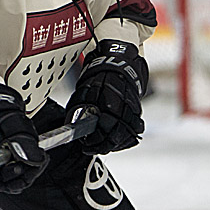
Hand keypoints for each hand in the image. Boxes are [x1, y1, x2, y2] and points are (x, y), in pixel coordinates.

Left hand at [65, 39, 147, 154]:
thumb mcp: (85, 89)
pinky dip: (127, 138)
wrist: (121, 62)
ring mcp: (134, 110)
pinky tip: (118, 141)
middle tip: (93, 147)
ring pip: (128, 135)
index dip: (95, 141)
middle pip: (117, 136)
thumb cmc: (102, 74)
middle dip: (104, 145)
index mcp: (111, 101)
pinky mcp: (138, 112)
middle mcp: (125, 108)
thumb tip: (70, 123)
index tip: (87, 145)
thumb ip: (80, 106)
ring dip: (116, 144)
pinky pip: (135, 130)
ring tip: (104, 146)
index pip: (104, 129)